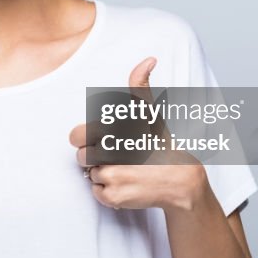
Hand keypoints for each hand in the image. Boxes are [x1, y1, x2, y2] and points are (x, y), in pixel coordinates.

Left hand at [68, 57, 207, 210]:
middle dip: (95, 158)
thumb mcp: (150, 113)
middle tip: (118, 157)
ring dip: (103, 175)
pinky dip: (108, 192)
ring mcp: (113, 177)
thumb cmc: (161, 144)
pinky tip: (128, 184)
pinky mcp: (114, 197)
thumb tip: (149, 59)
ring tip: (127, 170)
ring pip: (89, 175)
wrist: (181, 182)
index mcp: (116, 130)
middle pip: (82, 157)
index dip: (87, 139)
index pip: (76, 135)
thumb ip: (140, 86)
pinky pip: (97, 193)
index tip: (104, 140)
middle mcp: (113, 154)